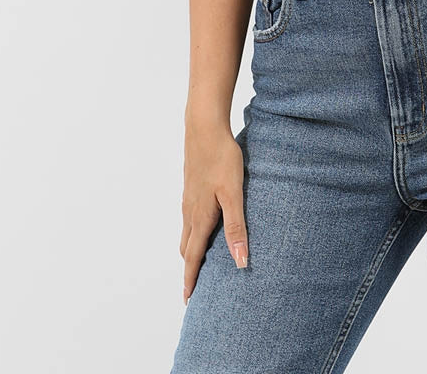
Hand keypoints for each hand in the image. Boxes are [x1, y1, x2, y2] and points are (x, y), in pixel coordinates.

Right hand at [180, 123, 247, 305]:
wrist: (204, 126)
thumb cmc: (221, 158)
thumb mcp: (234, 194)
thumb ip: (236, 228)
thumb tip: (240, 263)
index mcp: (200, 216)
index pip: (192, 256)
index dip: (191, 279)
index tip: (188, 300)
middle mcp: (190, 210)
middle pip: (186, 246)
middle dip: (189, 267)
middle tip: (194, 285)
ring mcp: (189, 196)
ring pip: (187, 230)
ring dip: (191, 248)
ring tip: (200, 259)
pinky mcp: (192, 185)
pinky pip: (189, 216)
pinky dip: (193, 230)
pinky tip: (205, 223)